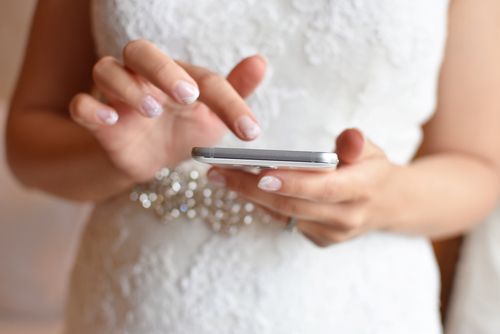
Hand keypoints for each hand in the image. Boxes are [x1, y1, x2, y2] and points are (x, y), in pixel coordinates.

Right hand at [69, 39, 265, 181]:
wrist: (150, 159)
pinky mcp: (97, 120)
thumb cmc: (184, 130)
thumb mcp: (212, 117)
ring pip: (106, 69)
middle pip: (141, 51)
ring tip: (152, 110)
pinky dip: (91, 109)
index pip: (205, 79)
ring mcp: (117, 96)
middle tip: (188, 95)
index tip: (250, 132)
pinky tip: (109, 120)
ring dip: (128, 87)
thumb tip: (260, 61)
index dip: (230, 103)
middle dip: (163, 70)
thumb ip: (235, 92)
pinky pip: (81, 105)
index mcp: (178, 75)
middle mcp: (145, 77)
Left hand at [208, 129, 398, 246]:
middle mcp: (347, 217)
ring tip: (220, 177)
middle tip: (218, 172)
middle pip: (292, 206)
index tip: (258, 172)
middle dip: (251, 189)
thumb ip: (357, 143)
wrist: (386, 205)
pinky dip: (264, 205)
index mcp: (362, 189)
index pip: (322, 188)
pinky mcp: (321, 240)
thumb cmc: (371, 169)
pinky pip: (286, 222)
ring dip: (250, 197)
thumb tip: (349, 137)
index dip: (291, 182)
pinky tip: (242, 189)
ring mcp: (333, 233)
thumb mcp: (372, 149)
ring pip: (284, 216)